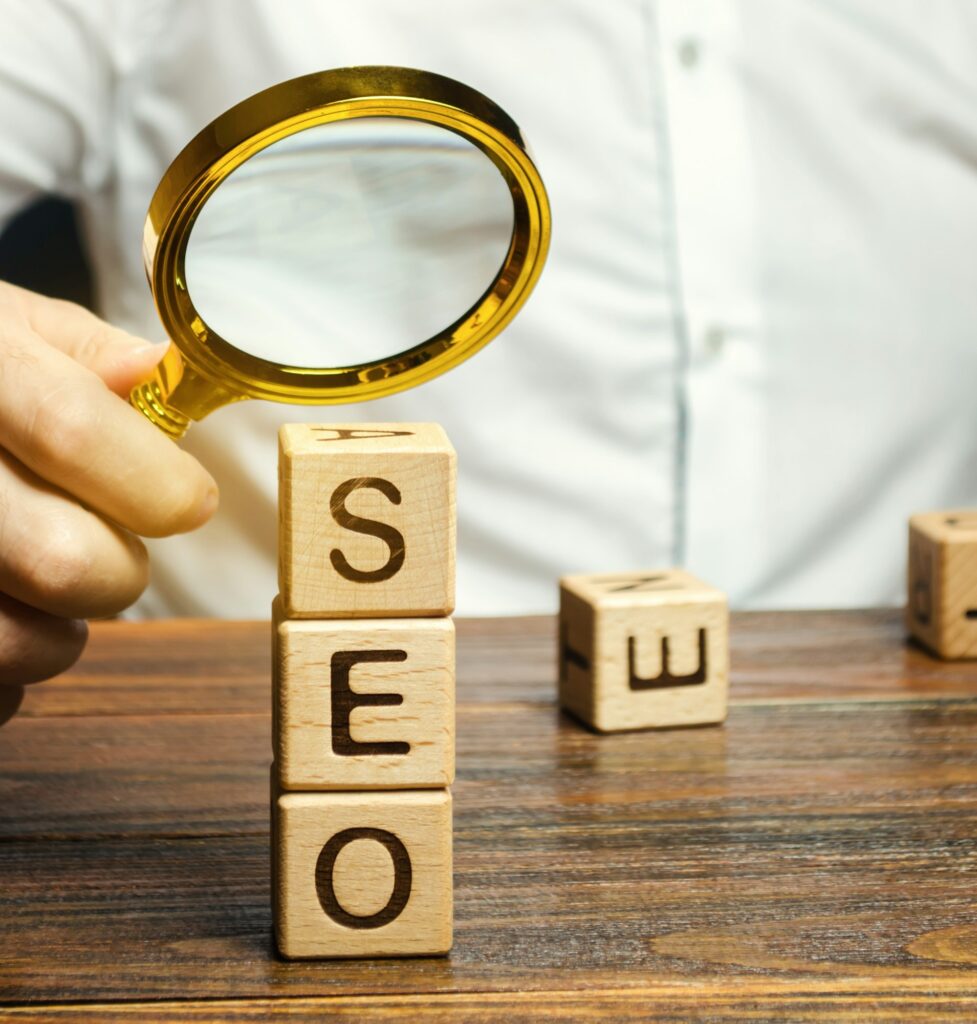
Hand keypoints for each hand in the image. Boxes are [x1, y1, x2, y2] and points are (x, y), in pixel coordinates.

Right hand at [0, 282, 217, 718]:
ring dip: (59, 633)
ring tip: (41, 587)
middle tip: (108, 550)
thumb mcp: (0, 327)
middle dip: (117, 572)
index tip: (191, 503)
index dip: (157, 481)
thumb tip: (155, 373)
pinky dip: (8, 674)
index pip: (74, 429)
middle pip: (63, 558)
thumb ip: (82, 353)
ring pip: (19, 642)